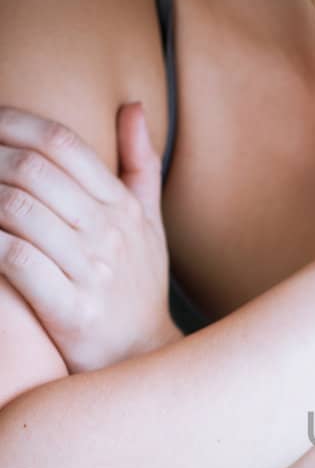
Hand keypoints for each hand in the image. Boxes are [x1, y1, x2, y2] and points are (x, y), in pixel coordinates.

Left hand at [0, 103, 178, 372]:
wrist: (143, 360)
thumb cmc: (137, 288)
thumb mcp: (149, 225)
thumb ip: (140, 165)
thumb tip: (134, 107)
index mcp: (122, 206)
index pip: (62, 143)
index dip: (13, 123)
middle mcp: (110, 234)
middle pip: (34, 171)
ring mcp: (92, 273)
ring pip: (17, 210)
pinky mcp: (72, 311)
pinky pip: (15, 259)